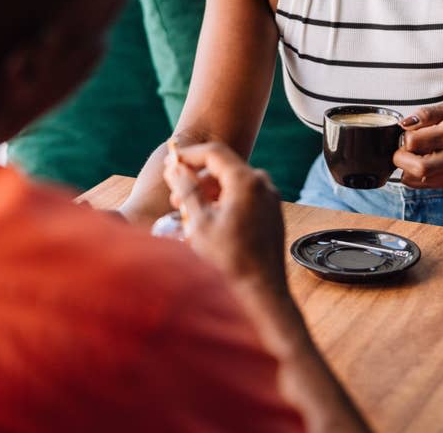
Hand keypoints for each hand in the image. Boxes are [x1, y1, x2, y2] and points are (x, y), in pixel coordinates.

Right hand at [163, 142, 285, 290]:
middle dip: (197, 178)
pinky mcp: (272, 212)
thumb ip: (186, 190)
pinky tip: (209, 220)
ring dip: (210, 192)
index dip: (189, 155)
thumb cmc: (229, 260)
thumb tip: (174, 168)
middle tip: (175, 196)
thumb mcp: (199, 222)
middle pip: (224, 167)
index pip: (214, 152)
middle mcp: (263, 184)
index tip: (171, 162)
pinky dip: (226, 201)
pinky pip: (246, 196)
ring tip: (189, 212)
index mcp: (246, 181)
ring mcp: (270, 198)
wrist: (261, 290)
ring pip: (234, 183)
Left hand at [394, 104, 442, 188]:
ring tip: (413, 154)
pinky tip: (418, 162)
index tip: (410, 132)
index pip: (416, 142)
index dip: (406, 137)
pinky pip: (419, 184)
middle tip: (405, 148)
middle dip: (402, 158)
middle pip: (419, 168)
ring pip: (417, 178)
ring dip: (405, 167)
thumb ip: (425, 114)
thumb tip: (404, 123)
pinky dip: (411, 175)